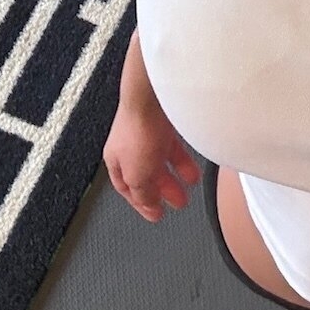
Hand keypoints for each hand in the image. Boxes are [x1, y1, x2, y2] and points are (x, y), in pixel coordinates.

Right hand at [103, 93, 201, 222]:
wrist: (151, 95)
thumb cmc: (137, 129)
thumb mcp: (137, 174)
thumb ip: (142, 192)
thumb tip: (148, 204)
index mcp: (116, 160)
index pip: (127, 188)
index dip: (141, 203)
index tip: (155, 214)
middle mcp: (130, 146)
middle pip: (146, 174)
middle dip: (162, 190)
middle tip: (177, 203)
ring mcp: (147, 133)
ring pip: (162, 159)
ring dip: (176, 176)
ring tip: (190, 187)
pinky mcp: (164, 122)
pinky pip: (175, 145)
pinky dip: (184, 159)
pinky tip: (193, 166)